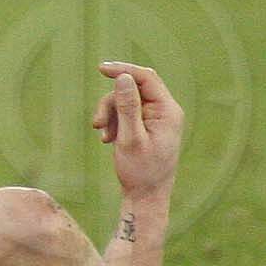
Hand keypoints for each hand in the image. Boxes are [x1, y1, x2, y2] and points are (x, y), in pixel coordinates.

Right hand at [95, 61, 185, 204]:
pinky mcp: (147, 124)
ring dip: (109, 114)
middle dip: (112, 101)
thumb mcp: (130, 138)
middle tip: (97, 121)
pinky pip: (126, 111)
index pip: (146, 78)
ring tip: (102, 135)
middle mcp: (166, 111)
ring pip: (126, 100)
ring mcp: (157, 118)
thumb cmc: (141, 171)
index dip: (124, 70)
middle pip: (134, 88)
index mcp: (168, 111)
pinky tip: (107, 139)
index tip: (101, 69)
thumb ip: (127, 107)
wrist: (146, 196)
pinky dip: (113, 121)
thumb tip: (124, 77)